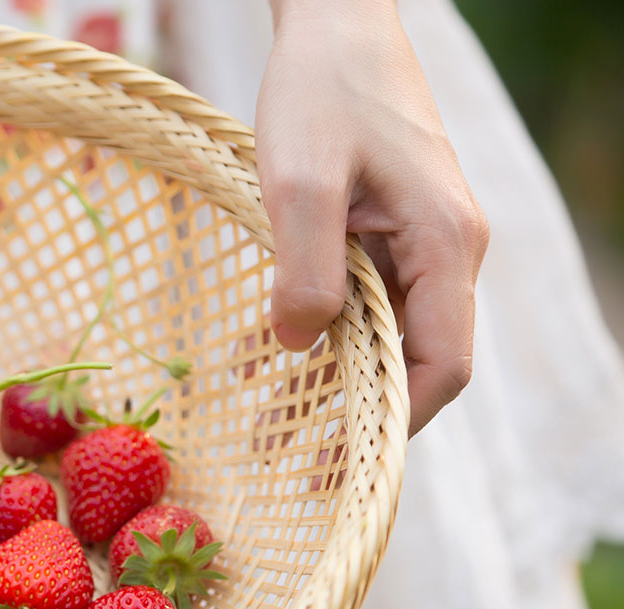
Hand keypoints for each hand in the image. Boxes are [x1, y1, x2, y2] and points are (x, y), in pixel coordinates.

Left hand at [258, 0, 488, 435]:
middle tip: (292, 465)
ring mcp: (420, 239)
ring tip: (269, 430)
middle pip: (418, 358)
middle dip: (358, 413)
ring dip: (332, 380)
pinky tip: (262, 362)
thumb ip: (305, 268)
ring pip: (386, 332)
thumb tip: (298, 347)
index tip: (339, 461)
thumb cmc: (321, 91)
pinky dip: (320, 335)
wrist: (335, 23)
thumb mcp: (300, 181)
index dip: (395, 420)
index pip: (442, 363)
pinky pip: (362, 299)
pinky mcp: (387, 228)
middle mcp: (446, 250)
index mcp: (444, 244)